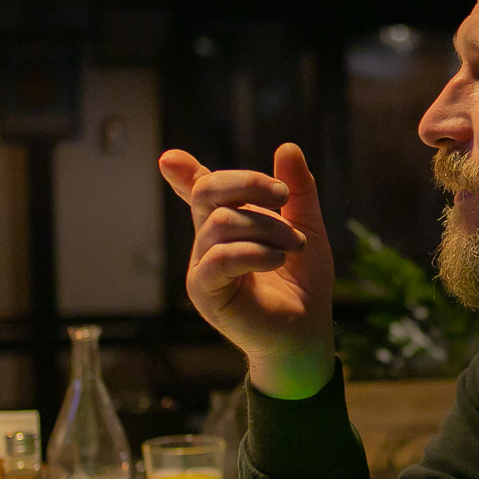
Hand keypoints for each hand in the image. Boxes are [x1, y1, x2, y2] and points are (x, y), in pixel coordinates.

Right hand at [159, 142, 335, 398]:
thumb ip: (297, 190)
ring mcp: (202, 266)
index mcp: (228, 222)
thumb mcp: (307, 225)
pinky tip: (278, 260)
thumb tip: (286, 146)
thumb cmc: (304, 282)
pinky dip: (255, 252)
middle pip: (208, 191)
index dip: (184, 174)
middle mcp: (208, 240)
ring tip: (295, 247)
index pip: (201, 191)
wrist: (307, 332)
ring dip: (268, 228)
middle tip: (283, 197)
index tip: (171, 160)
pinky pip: (219, 258)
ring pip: (221, 223)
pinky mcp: (204, 292)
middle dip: (248, 183)